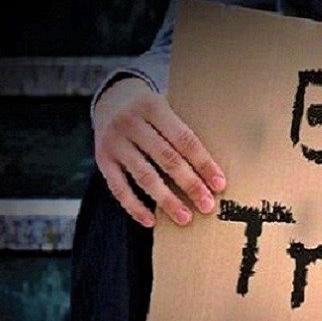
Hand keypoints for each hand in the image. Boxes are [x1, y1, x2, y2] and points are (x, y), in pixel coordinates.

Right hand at [93, 77, 225, 226]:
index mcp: (153, 107)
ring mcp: (114, 142)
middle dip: (190, 184)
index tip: (219, 184)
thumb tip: (212, 171)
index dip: (203, 163)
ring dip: (166, 200)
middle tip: (207, 205)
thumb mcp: (166, 109)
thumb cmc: (150, 112)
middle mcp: (131, 123)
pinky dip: (134, 206)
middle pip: (166, 159)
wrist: (110, 99)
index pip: (184, 140)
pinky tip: (151, 221)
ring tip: (185, 218)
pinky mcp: (102, 159)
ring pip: (144, 175)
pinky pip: (117, 187)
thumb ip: (182, 133)